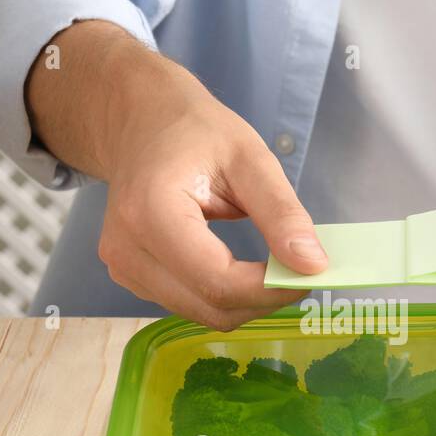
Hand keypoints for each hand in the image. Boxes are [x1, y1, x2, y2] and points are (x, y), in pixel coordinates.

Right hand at [27, 22, 325, 329]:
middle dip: (263, 299)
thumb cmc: (193, 131)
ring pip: (201, 313)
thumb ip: (282, 213)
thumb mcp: (249, 158)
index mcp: (150, 211)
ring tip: (271, 266)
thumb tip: (313, 265)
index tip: (310, 274)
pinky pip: (188, 305)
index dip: (270, 289)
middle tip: (301, 271)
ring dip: (246, 301)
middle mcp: (126, 249)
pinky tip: (240, 269)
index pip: (217, 280)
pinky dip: (224, 296)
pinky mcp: (129, 277)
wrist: (141, 122)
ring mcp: (123, 267)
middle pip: (209, 306)